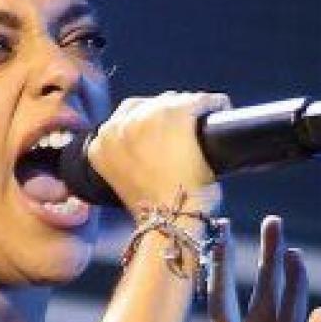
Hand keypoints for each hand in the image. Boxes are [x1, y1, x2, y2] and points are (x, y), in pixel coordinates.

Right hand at [85, 91, 229, 215]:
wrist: (171, 220)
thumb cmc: (154, 211)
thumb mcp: (125, 183)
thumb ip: (127, 159)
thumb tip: (148, 146)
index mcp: (100, 145)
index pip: (126, 119)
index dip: (148, 127)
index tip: (164, 136)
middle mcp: (118, 126)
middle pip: (150, 106)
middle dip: (168, 117)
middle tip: (185, 136)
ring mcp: (148, 116)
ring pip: (176, 101)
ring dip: (189, 112)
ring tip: (201, 129)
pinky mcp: (178, 112)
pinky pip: (203, 101)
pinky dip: (214, 106)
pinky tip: (220, 114)